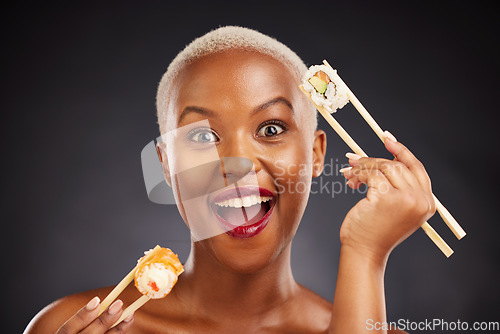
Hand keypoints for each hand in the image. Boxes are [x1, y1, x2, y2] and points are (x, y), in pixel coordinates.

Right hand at [56, 297, 133, 332]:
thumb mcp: (73, 330)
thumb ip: (82, 322)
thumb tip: (99, 303)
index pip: (67, 329)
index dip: (82, 315)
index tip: (97, 300)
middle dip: (104, 320)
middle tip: (119, 304)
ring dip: (117, 329)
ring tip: (129, 315)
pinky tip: (126, 326)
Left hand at [340, 133, 435, 262]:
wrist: (364, 252)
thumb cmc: (375, 230)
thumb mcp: (394, 208)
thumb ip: (397, 186)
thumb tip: (386, 156)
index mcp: (427, 203)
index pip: (416, 168)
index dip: (401, 151)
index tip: (387, 137)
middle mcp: (421, 200)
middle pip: (397, 165)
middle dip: (372, 160)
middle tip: (353, 160)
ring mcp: (406, 199)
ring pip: (383, 167)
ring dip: (363, 167)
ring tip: (349, 174)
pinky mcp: (387, 198)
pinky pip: (371, 175)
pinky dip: (358, 175)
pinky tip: (350, 182)